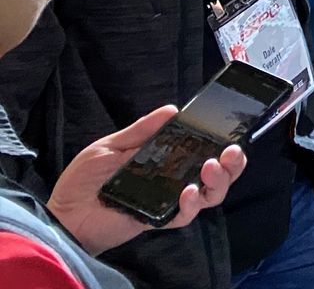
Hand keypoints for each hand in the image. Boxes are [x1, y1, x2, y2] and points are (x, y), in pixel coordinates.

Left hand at [46, 106, 246, 254]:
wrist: (64, 214)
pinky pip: (186, 215)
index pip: (201, 147)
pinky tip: (187, 192)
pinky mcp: (160, 219)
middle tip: (231, 151)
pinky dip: (192, 204)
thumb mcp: (110, 146)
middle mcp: (173, 178)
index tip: (229, 129)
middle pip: (217, 172)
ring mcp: (169, 200)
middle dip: (232, 161)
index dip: (221, 139)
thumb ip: (141, 130)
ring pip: (210, 194)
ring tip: (211, 167)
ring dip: (219, 180)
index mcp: (165, 158)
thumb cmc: (84, 181)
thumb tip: (172, 109)